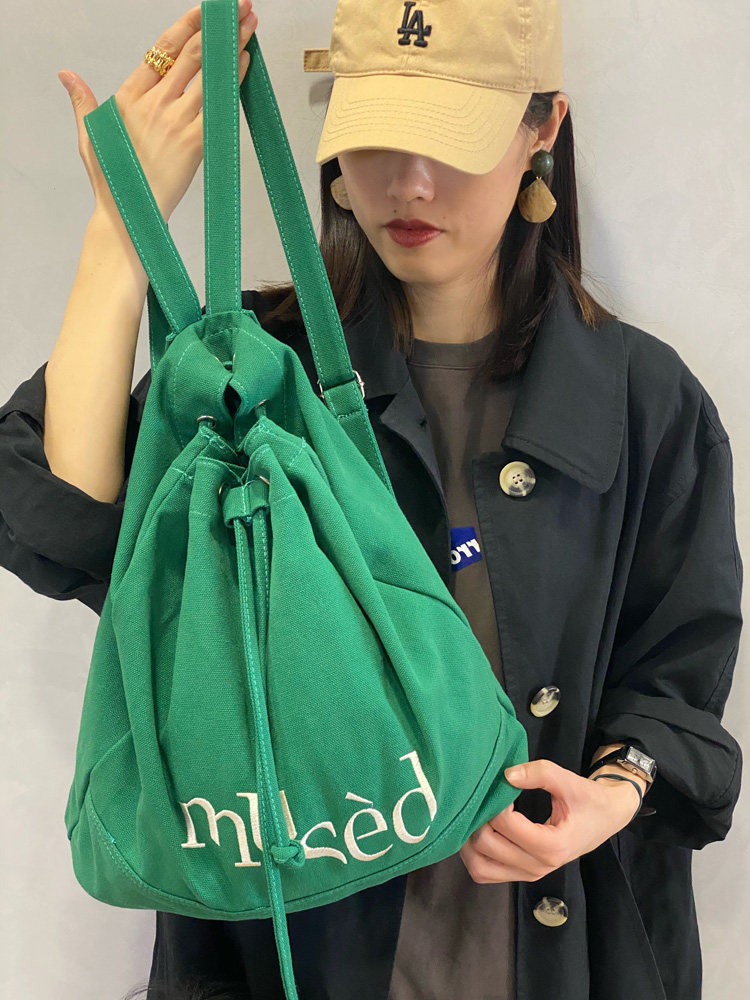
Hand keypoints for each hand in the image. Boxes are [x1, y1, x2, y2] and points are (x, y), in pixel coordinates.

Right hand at [58, 0, 257, 222]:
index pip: (162, 49)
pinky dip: (233, 82)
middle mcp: (155, 104)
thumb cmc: (112, 178)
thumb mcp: (90, 134)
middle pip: (191, 55)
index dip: (186, 24)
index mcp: (130, 96)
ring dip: (233, 48)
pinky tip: (246, 64)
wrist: (129, 215)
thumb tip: (67, 75)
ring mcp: (176, 122)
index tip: (205, 9)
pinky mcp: (194, 143)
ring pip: (208, 75)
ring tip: (250, 25)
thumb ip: (83, 101)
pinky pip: (219, 106)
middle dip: (217, 27)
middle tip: (239, 6)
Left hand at [459, 758, 639, 883]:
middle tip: (486, 798)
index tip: (503, 786)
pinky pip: (485, 872)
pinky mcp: (520, 875)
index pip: (507, 824)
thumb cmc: (588, 800)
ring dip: (470, 841)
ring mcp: (528, 874)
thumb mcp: (570, 781)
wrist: (605, 819)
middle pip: (487, 845)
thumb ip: (539, 773)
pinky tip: (480, 831)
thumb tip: (505, 775)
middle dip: (479, 817)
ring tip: (478, 814)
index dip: (497, 801)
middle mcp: (539, 866)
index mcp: (553, 846)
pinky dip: (474, 854)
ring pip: (480, 866)